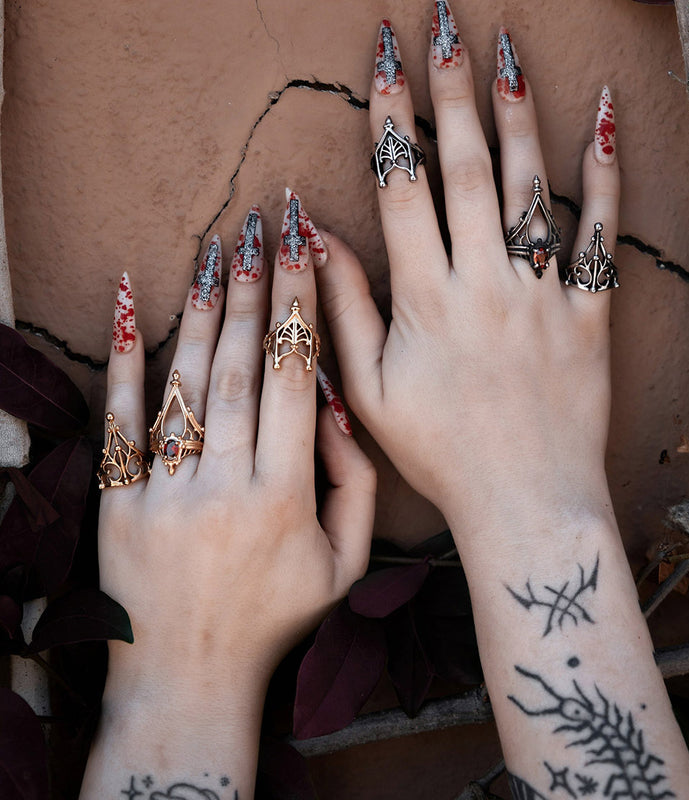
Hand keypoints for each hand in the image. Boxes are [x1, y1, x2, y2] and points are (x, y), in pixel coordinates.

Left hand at [84, 199, 375, 797]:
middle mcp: (225, 485)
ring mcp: (165, 493)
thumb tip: (341, 406)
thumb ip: (356, 484)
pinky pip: (121, 420)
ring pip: (188, 381)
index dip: (301, 305)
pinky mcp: (118, 502)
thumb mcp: (344, 565)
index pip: (298, 377)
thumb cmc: (274, 618)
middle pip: (243, 365)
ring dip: (205, 307)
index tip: (305, 248)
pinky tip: (132, 301)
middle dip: (256, 287)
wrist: (187, 677)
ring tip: (217, 247)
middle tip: (262, 224)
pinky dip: (126, 358)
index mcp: (286, 495)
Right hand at [317, 0, 619, 536]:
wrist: (526, 503)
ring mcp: (541, 293)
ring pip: (530, 187)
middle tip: (446, 22)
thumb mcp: (369, 391)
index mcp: (425, 298)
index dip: (391, 118)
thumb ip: (342, 308)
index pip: (403, 188)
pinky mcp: (589, 311)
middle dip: (452, 90)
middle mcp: (484, 282)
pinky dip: (604, 176)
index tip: (384, 59)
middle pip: (468, 168)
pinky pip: (600, 235)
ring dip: (517, 113)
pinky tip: (603, 119)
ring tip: (507, 50)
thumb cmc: (440, 453)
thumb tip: (315, 234)